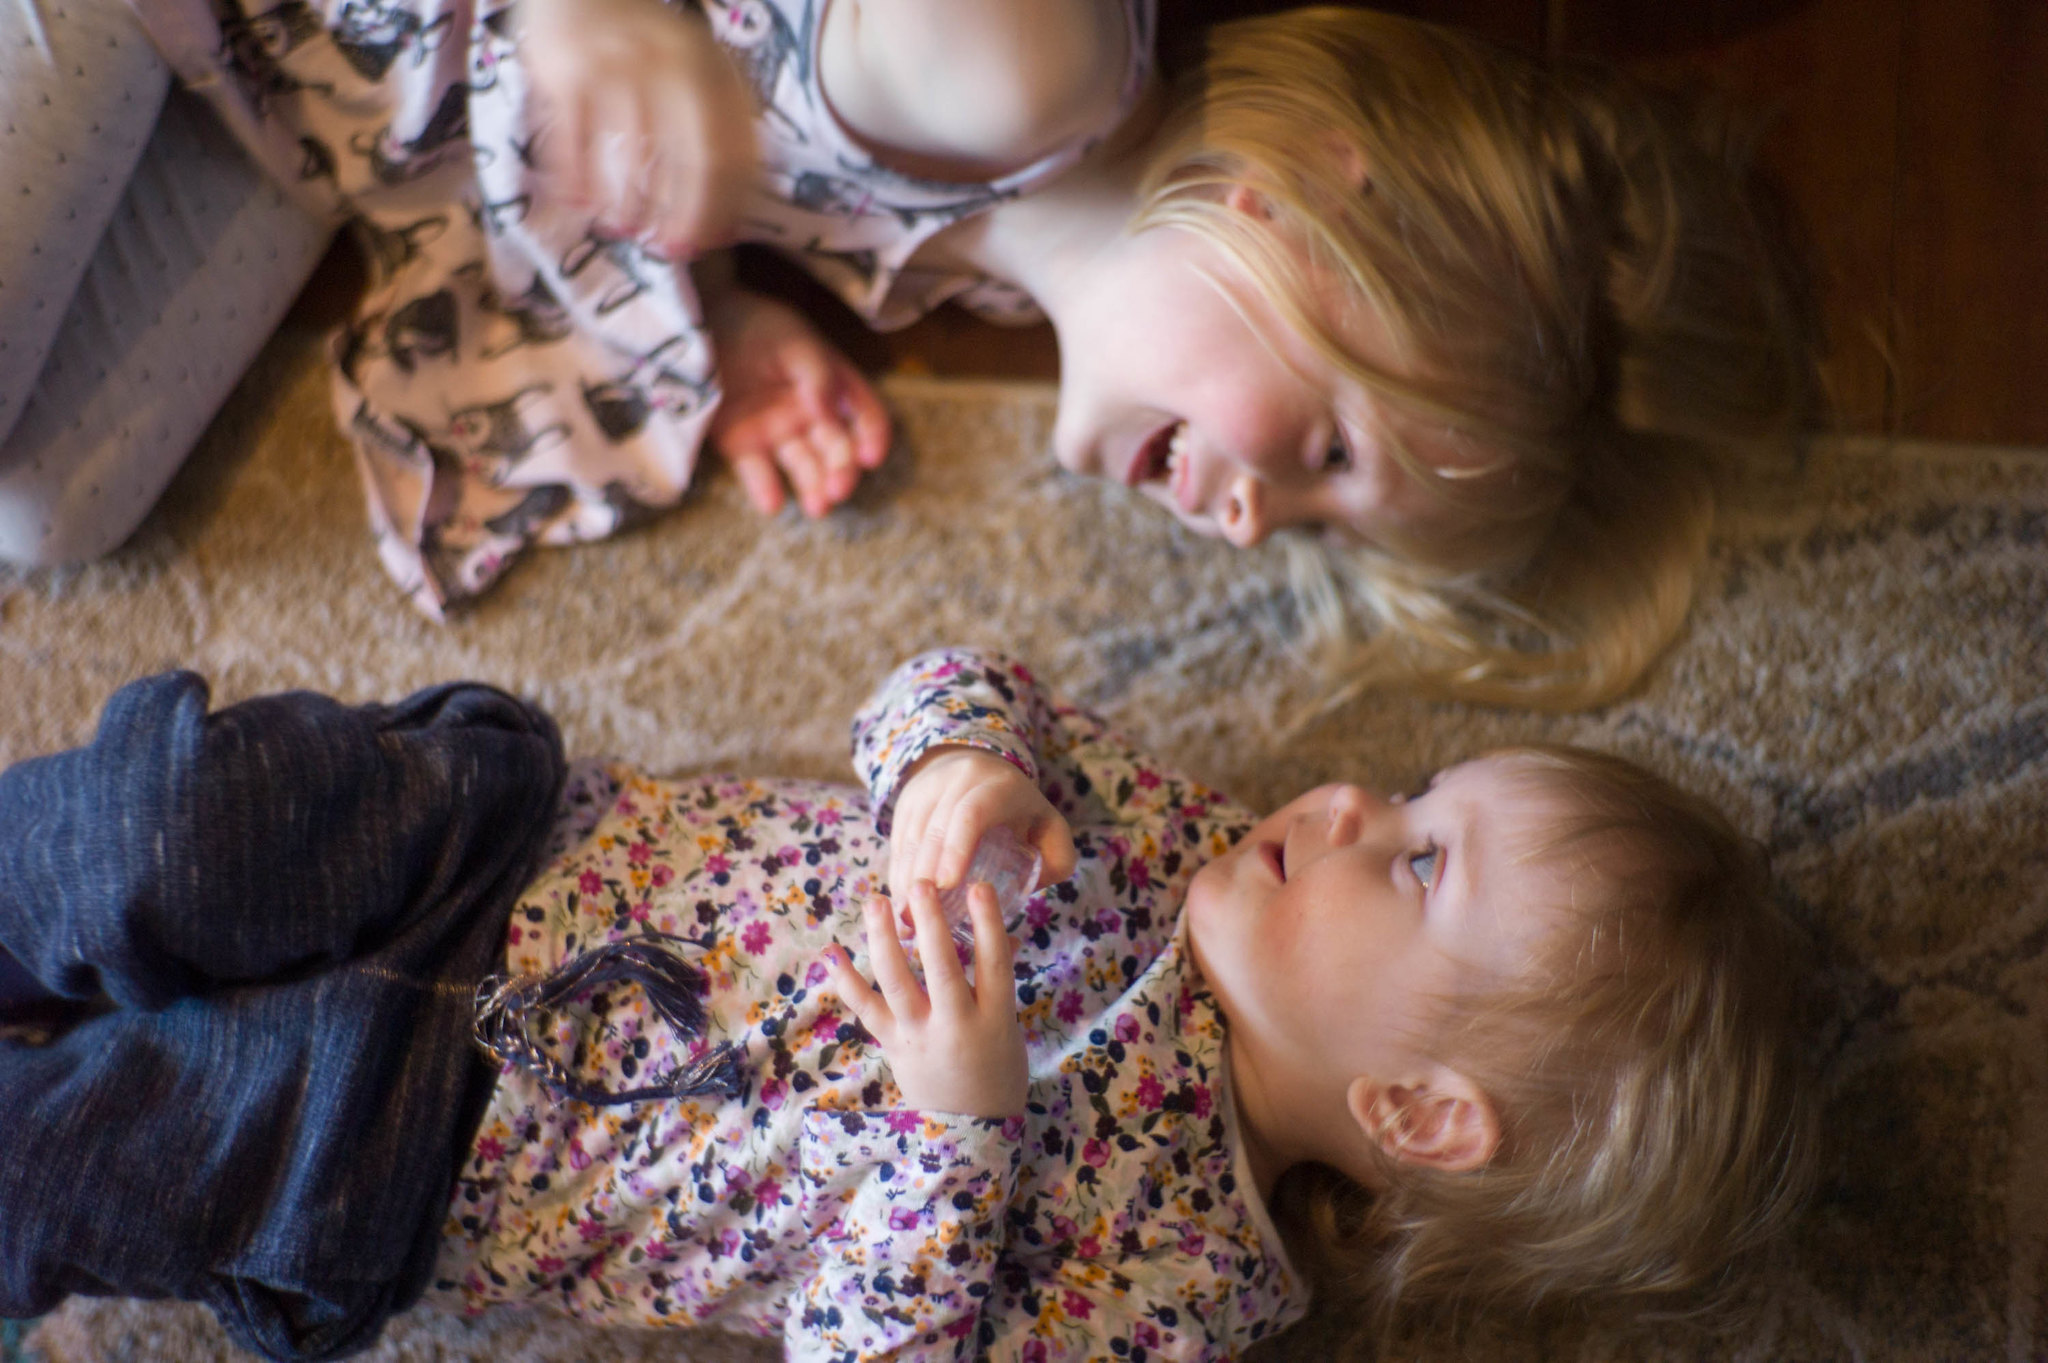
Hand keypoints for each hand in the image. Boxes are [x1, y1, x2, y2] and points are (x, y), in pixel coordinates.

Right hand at [521, 0, 756, 255]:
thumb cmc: (641, 41)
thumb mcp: (691, 67)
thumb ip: (714, 126)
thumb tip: (727, 218)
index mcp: (711, 66)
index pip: (733, 151)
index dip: (724, 204)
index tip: (712, 240)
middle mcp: (674, 63)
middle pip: (694, 160)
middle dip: (685, 217)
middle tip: (671, 251)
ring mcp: (619, 64)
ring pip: (634, 158)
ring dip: (629, 205)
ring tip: (624, 228)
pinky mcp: (568, 70)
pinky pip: (575, 143)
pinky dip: (577, 181)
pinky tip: (579, 203)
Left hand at [705, 287, 890, 517]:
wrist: (701, 323)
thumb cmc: (756, 326)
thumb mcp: (795, 344)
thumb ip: (818, 379)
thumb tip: (832, 416)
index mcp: (833, 386)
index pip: (864, 416)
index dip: (872, 437)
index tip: (869, 457)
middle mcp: (811, 414)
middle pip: (837, 450)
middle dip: (842, 472)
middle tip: (838, 489)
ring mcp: (777, 431)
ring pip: (804, 468)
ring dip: (814, 488)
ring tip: (817, 506)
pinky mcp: (742, 444)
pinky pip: (758, 473)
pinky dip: (767, 490)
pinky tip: (773, 502)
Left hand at [821, 883, 1026, 1116]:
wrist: (971, 1132)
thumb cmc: (997, 1069)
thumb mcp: (1009, 1027)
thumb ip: (994, 982)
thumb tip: (993, 930)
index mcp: (995, 1018)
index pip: (994, 964)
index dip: (987, 924)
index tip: (978, 886)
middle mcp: (956, 1026)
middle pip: (942, 970)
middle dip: (930, 926)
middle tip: (919, 885)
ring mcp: (919, 1036)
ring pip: (898, 984)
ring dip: (882, 941)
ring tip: (875, 903)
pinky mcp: (892, 1045)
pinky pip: (865, 1009)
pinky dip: (845, 980)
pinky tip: (830, 951)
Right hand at [888, 746, 1075, 910]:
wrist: (980, 769)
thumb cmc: (1021, 811)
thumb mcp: (1051, 827)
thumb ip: (1058, 859)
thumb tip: (1035, 888)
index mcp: (998, 787)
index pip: (971, 813)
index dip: (957, 848)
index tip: (947, 885)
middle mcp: (958, 780)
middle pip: (934, 828)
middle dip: (924, 874)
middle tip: (921, 917)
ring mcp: (928, 789)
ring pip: (910, 835)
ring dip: (905, 879)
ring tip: (906, 920)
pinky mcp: (907, 801)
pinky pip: (897, 839)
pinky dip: (896, 873)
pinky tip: (899, 904)